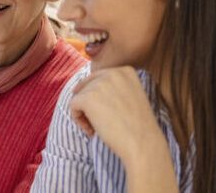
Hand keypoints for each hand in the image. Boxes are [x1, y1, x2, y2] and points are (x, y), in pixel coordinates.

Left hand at [69, 66, 175, 191]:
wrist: (143, 143)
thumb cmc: (138, 127)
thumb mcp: (131, 97)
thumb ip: (115, 88)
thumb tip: (87, 87)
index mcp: (126, 71)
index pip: (99, 79)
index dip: (99, 98)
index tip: (108, 113)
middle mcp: (113, 73)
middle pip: (88, 86)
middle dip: (90, 105)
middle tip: (100, 123)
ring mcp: (100, 83)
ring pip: (79, 96)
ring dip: (85, 114)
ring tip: (97, 129)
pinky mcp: (88, 97)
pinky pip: (73, 105)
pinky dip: (78, 119)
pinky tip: (92, 130)